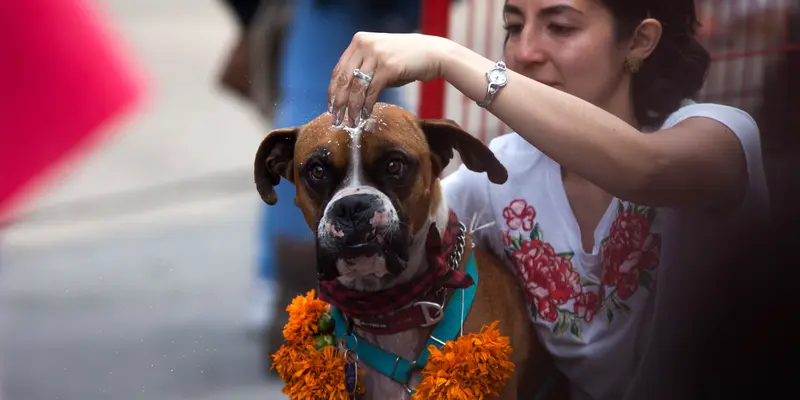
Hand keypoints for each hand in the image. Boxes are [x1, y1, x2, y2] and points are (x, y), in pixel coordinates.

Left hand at [327, 32, 451, 125]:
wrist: (434, 54)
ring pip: (356, 88)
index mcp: (359, 41)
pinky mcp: (388, 67)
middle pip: (343, 79)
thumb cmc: (408, 59)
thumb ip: (364, 68)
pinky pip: (371, 92)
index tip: (331, 106)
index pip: (339, 69)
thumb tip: (349, 93)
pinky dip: (366, 107)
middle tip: (336, 119)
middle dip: (338, 102)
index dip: (333, 90)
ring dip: (352, 109)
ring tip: (351, 122)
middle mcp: (365, 45)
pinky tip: (365, 117)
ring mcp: (376, 55)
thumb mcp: (381, 58)